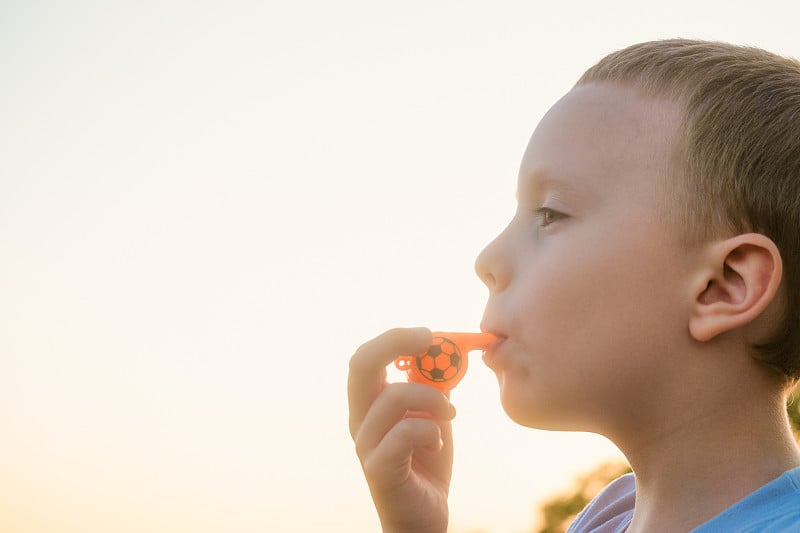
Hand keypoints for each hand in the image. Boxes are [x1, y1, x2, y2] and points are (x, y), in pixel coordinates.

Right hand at [348, 327, 456, 532]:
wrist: (423, 518)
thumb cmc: (426, 464)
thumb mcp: (432, 416)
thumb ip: (432, 387)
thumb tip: (446, 351)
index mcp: (369, 404)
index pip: (365, 357)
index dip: (394, 337)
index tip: (429, 333)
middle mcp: (360, 419)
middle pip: (361, 364)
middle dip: (396, 342)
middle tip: (429, 339)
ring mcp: (366, 444)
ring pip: (393, 396)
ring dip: (433, 398)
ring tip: (450, 415)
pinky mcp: (379, 469)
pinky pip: (406, 432)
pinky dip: (431, 431)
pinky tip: (438, 446)